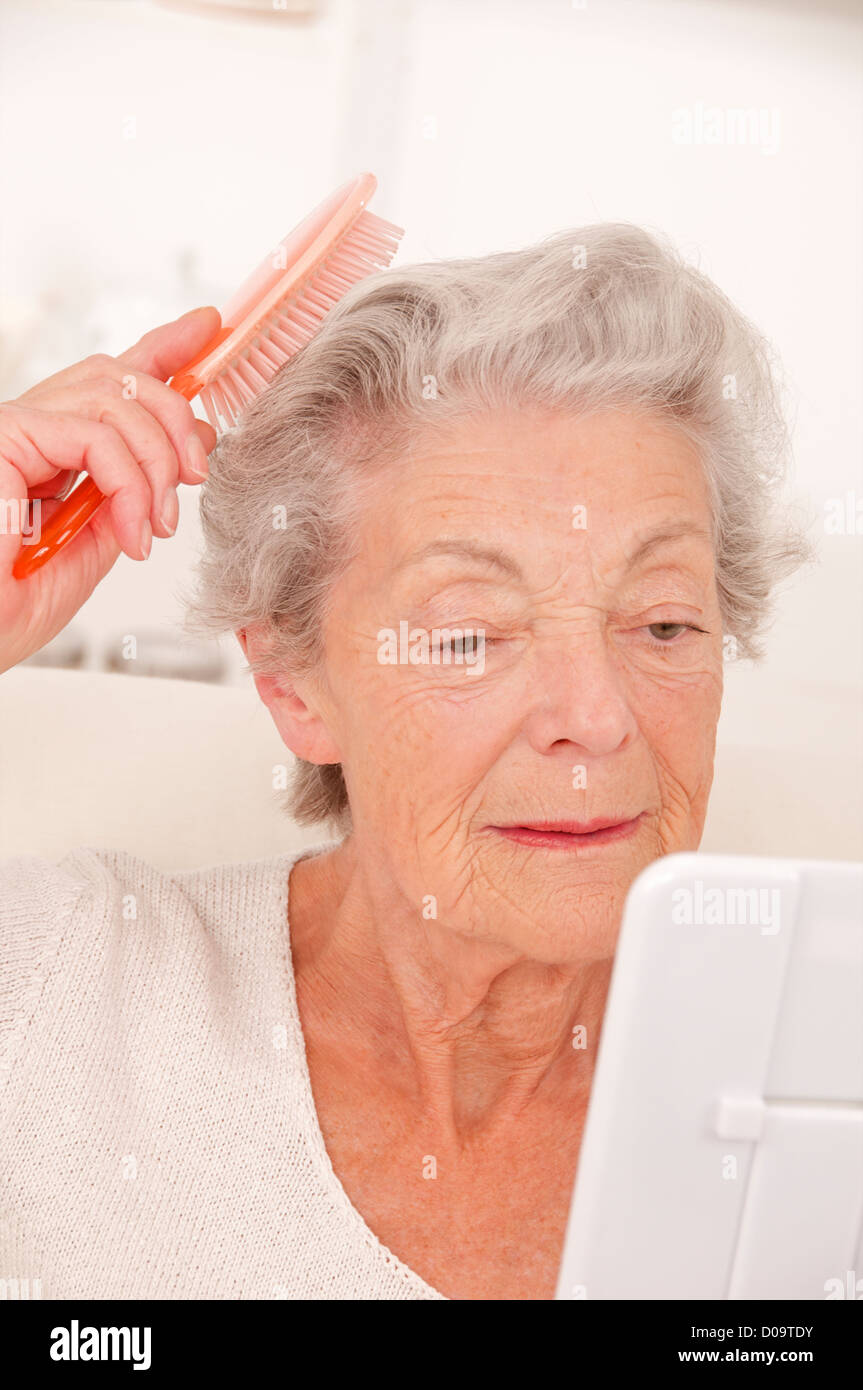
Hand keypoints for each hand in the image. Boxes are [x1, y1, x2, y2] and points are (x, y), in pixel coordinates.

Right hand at [0, 306, 219, 674]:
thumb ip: (135, 493)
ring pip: (111, 395)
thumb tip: (190, 443)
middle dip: (175, 415)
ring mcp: (10, 429)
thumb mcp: (97, 548)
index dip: (160, 348)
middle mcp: (28, 430)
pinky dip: (129, 481)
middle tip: (197, 475)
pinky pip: (91, 433)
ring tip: (158, 523)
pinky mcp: (2, 437)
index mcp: (50, 452)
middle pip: (117, 375)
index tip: (206, 329)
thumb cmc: (10, 612)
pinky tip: (132, 530)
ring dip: (157, 459)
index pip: (108, 381)